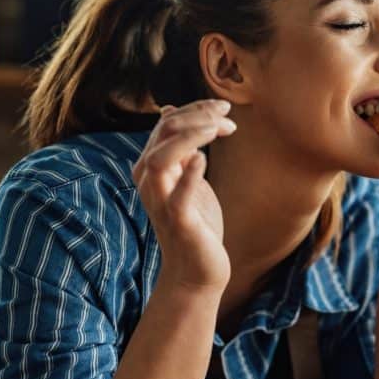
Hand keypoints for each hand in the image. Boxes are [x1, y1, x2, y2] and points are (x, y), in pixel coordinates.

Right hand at [132, 99, 235, 291]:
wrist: (197, 270)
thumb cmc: (196, 222)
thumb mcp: (187, 178)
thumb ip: (179, 149)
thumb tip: (170, 111)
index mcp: (152, 168)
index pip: (166, 124)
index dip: (195, 109)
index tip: (224, 108)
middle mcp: (150, 182)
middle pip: (163, 134)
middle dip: (197, 116)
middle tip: (228, 115)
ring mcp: (161, 202)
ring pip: (161, 159)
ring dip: (190, 137)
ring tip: (219, 128)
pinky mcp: (178, 223)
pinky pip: (178, 196)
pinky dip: (189, 174)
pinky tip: (204, 159)